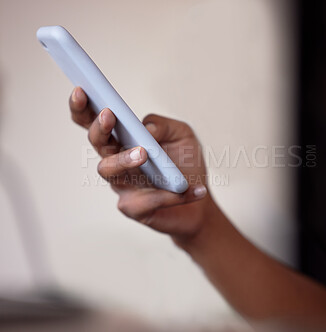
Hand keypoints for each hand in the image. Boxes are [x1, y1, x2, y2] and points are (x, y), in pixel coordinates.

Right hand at [69, 87, 213, 239]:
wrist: (199, 199)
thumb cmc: (186, 163)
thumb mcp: (182, 135)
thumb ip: (163, 126)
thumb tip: (145, 130)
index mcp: (124, 139)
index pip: (96, 121)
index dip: (84, 107)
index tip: (81, 89)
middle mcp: (117, 160)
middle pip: (96, 143)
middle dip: (98, 128)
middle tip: (109, 115)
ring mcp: (122, 184)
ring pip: (108, 170)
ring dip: (123, 159)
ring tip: (143, 152)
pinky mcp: (133, 207)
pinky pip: (143, 201)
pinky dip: (166, 195)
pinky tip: (184, 188)